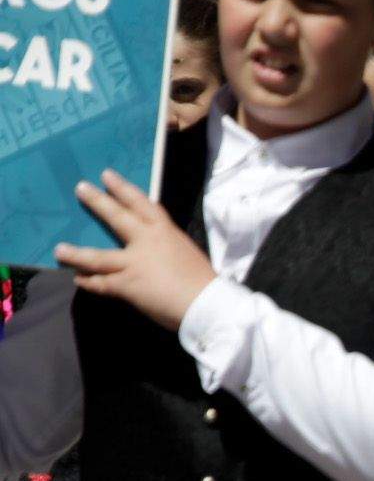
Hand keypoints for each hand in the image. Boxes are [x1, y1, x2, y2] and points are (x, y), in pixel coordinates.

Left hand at [53, 170, 215, 330]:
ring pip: (98, 256)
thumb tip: (154, 253)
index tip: (107, 176)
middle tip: (81, 188)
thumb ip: (166, 248)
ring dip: (77, 253)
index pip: (142, 204)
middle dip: (98, 202)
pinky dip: (89, 281)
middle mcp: (147, 242)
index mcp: (166, 232)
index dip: (124, 189)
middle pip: (117, 217)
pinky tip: (79, 279)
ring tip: (60, 249)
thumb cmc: (203, 280)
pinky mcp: (126, 285)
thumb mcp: (185, 253)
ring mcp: (134, 263)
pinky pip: (102, 283)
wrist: (206, 303)